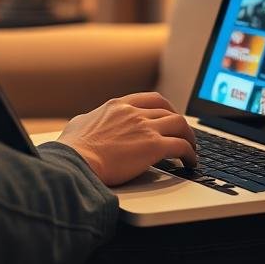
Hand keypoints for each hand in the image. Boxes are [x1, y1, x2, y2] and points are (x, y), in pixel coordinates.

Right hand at [57, 92, 196, 185]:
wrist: (75, 164)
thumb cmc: (72, 150)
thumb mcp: (78, 124)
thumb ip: (89, 119)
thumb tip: (86, 121)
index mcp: (118, 105)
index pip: (152, 99)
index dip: (166, 108)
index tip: (169, 117)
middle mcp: (134, 112)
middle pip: (168, 111)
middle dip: (179, 123)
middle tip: (184, 134)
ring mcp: (145, 128)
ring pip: (180, 124)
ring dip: (189, 137)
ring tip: (191, 149)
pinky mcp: (153, 147)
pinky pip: (181, 146)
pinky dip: (190, 153)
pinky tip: (190, 162)